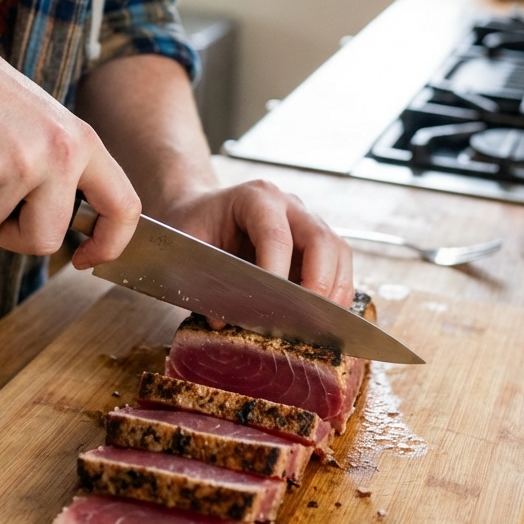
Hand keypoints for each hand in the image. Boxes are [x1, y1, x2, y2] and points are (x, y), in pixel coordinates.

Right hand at [0, 23, 140, 261]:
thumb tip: (55, 223)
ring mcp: (18, 164)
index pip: (123, 206)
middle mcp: (58, 153)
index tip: (86, 259)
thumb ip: (55, 168)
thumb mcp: (38, 123)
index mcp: (80, 141)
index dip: (109, 243)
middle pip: (45, 238)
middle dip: (10, 236)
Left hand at [159, 180, 354, 308]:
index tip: (269, 305)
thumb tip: (223, 321)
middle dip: (319, 282)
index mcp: (255, 198)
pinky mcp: (314, 245)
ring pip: (338, 252)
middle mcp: (288, 206)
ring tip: (321, 325)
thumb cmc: (192, 226)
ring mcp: (306, 223)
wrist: (199, 211)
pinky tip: (322, 320)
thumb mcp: (184, 246)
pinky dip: (336, 293)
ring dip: (335, 290)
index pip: (276, 234)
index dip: (276, 271)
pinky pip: (338, 266)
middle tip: (307, 319)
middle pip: (321, 239)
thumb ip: (200, 279)